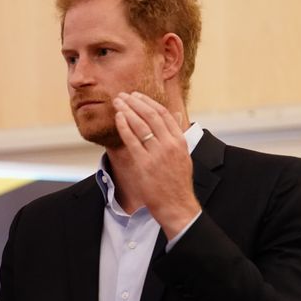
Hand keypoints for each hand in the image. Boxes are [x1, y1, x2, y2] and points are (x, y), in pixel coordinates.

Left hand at [113, 91, 199, 235]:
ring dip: (128, 110)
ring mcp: (157, 154)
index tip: (137, 95)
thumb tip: (176, 114)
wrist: (176, 205)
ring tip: (118, 102)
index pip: (164, 114)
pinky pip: (132, 140)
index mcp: (180, 141)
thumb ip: (177, 134)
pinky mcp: (145, 164)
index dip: (149, 102)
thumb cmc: (177, 182)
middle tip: (123, 95)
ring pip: (141, 125)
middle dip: (135, 102)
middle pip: (151, 115)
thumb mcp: (183, 155)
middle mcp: (170, 145)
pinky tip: (118, 118)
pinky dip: (125, 126)